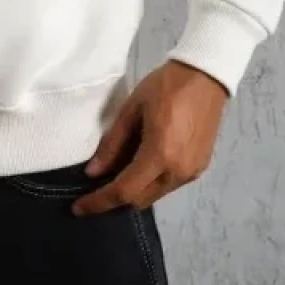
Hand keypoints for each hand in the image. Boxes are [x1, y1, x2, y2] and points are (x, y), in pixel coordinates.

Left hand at [72, 60, 229, 215]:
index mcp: (160, 156)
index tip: (79, 208)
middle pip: (139, 200)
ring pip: (154, 195)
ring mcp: (192, 173)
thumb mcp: (131, 110)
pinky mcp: (200, 168)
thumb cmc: (165, 87)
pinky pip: (168, 185)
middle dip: (114, 200)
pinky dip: (150, 183)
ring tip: (115, 176)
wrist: (205, 76)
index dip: (99, 202)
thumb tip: (93, 172)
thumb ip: (112, 144)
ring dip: (133, 192)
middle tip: (93, 191)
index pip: (124, 191)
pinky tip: (139, 167)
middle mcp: (178, 172)